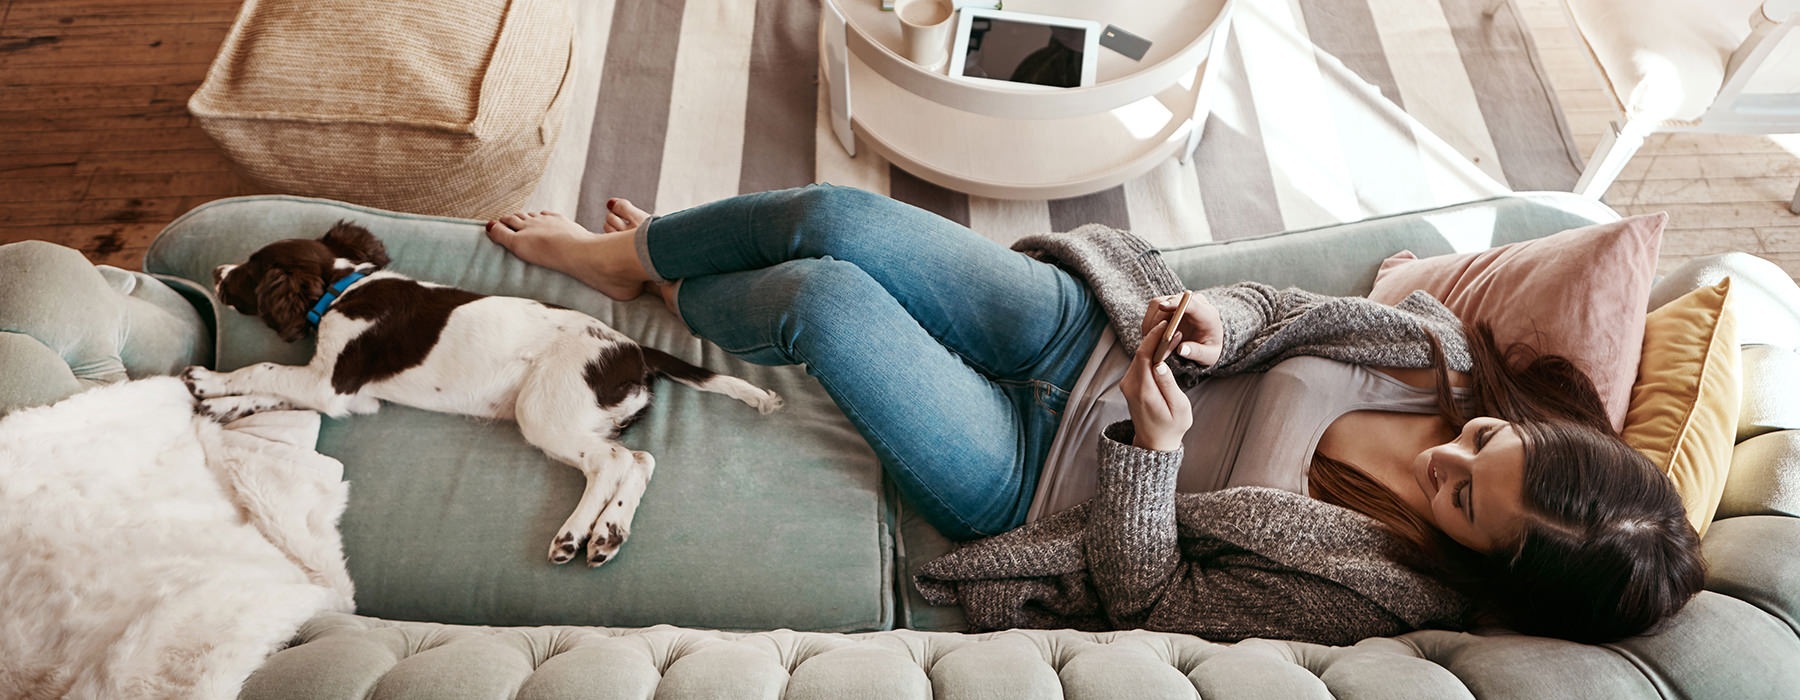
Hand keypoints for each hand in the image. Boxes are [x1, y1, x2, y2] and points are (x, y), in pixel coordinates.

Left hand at [1121, 319, 1192, 450]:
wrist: (1154, 442)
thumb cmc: (1171, 426)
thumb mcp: (1178, 408)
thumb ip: (1169, 385)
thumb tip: (1161, 364)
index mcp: (1143, 391)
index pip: (1144, 356)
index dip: (1155, 337)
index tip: (1168, 325)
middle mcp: (1130, 386)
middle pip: (1140, 352)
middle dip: (1156, 337)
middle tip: (1174, 326)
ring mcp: (1127, 384)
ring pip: (1139, 356)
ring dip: (1153, 344)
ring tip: (1171, 334)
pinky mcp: (1129, 384)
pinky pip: (1139, 363)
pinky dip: (1150, 353)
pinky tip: (1163, 348)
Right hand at [1139, 291, 1222, 365]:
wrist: (1206, 343)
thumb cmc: (1208, 349)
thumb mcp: (1208, 356)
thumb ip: (1196, 353)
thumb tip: (1182, 349)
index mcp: (1207, 313)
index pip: (1191, 302)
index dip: (1176, 303)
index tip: (1162, 307)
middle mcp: (1193, 303)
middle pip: (1170, 302)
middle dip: (1158, 320)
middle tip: (1152, 340)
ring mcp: (1179, 301)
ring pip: (1158, 304)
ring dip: (1151, 323)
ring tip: (1151, 341)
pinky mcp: (1168, 304)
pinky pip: (1153, 309)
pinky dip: (1149, 323)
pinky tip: (1151, 336)